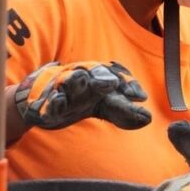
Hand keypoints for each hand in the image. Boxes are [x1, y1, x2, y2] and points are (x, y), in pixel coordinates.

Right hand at [15, 61, 151, 130]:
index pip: (116, 75)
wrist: (41, 101)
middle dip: (103, 77)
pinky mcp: (45, 102)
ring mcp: (62, 88)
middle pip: (93, 72)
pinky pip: (49, 102)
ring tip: (82, 79)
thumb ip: (124, 111)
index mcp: (97, 77)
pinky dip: (53, 102)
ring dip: (76, 79)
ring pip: (70, 80)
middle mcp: (81, 78)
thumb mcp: (103, 105)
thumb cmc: (78, 99)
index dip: (128, 84)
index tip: (141, 97)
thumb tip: (148, 119)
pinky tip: (59, 103)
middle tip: (112, 84)